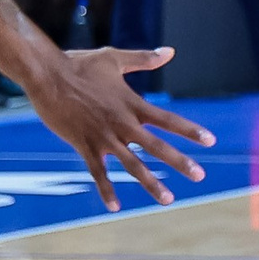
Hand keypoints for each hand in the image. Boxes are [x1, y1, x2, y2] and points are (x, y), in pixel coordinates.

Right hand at [21, 47, 213, 210]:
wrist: (47, 75)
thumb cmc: (80, 64)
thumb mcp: (114, 58)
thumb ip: (144, 59)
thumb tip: (170, 51)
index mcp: (132, 104)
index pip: (168, 120)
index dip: (190, 130)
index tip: (210, 141)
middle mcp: (123, 123)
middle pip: (157, 146)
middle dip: (180, 162)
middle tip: (200, 176)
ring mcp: (104, 137)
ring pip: (132, 165)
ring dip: (151, 183)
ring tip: (168, 200)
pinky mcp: (84, 146)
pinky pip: (98, 173)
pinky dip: (106, 190)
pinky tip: (115, 207)